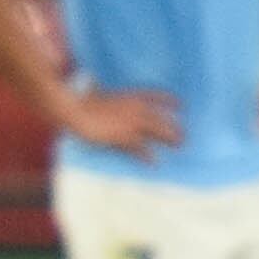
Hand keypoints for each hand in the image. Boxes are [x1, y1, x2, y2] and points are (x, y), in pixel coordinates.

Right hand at [62, 88, 184, 155]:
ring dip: (169, 138)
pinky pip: (139, 148)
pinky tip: (154, 163)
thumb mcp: (98, 97)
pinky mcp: (122, 137)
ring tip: (179, 145)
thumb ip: (108, 100)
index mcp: (128, 96)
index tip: (181, 104)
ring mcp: (129, 123)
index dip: (169, 100)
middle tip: (184, 136)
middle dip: (173, 127)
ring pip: (156, 130)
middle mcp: (133, 108)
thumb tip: (106, 97)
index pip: (155, 95)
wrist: (74, 109)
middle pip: (159, 118)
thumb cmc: (81, 103)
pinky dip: (147, 156)